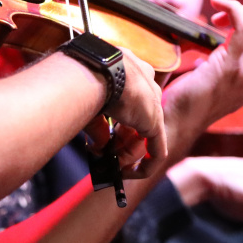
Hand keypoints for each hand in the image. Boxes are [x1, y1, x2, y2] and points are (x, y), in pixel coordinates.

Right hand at [82, 46, 165, 177]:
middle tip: (104, 152)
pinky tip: (133, 173)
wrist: (97, 68)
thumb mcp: (90, 99)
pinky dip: (146, 163)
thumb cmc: (86, 77)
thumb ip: (97, 124)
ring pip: (144, 135)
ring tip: (109, 160)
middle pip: (137, 120)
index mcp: (130, 71)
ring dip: (126, 153)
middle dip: (121, 141)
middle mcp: (145, 84)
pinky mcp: (155, 121)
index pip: (128, 102)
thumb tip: (100, 145)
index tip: (104, 135)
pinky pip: (156, 149)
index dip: (116, 124)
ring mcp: (152, 102)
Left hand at [160, 0, 242, 151]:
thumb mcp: (223, 83)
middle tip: (240, 16)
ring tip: (222, 12)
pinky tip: (218, 6)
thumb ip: (235, 63)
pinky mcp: (228, 68)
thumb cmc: (191, 102)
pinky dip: (233, 9)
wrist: (176, 124)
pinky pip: (242, 28)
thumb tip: (232, 34)